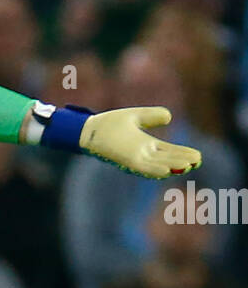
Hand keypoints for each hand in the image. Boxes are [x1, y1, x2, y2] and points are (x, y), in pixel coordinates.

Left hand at [79, 108, 200, 179]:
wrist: (89, 129)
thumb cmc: (109, 124)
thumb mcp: (136, 116)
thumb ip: (152, 116)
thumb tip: (169, 117)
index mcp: (146, 145)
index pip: (168, 151)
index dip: (182, 153)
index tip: (197, 156)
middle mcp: (142, 154)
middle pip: (167, 159)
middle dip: (181, 161)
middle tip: (198, 162)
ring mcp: (135, 158)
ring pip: (158, 164)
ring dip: (172, 166)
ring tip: (188, 166)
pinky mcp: (126, 160)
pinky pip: (143, 167)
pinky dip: (154, 170)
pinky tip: (166, 171)